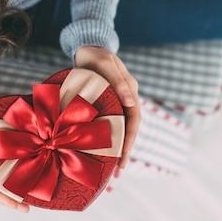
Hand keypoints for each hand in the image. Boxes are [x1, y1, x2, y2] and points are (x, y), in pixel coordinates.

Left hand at [74, 46, 139, 167]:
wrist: (87, 48)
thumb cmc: (95, 55)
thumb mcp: (105, 65)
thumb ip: (118, 83)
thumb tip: (132, 103)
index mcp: (130, 91)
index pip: (134, 121)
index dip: (130, 141)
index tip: (124, 158)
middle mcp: (126, 99)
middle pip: (128, 130)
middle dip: (124, 152)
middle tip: (117, 172)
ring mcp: (116, 102)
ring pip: (119, 129)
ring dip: (115, 149)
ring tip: (109, 170)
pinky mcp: (106, 105)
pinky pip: (108, 125)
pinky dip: (105, 139)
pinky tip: (98, 152)